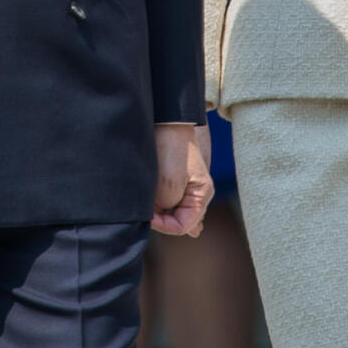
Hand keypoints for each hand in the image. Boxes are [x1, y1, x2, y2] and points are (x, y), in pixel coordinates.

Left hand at [152, 121, 212, 237]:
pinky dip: (155, 202)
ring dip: (156, 209)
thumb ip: (168, 206)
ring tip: (145, 200)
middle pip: (177, 220)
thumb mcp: (169, 184)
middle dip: (160, 218)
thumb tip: (162, 217)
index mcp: (202, 195)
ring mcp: (185, 187)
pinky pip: (165, 200)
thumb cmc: (171, 149)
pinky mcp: (173, 179)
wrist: (166, 121)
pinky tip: (146, 199)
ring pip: (170, 211)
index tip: (147, 216)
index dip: (163, 225)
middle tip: (145, 209)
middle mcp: (196, 194)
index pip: (183, 226)